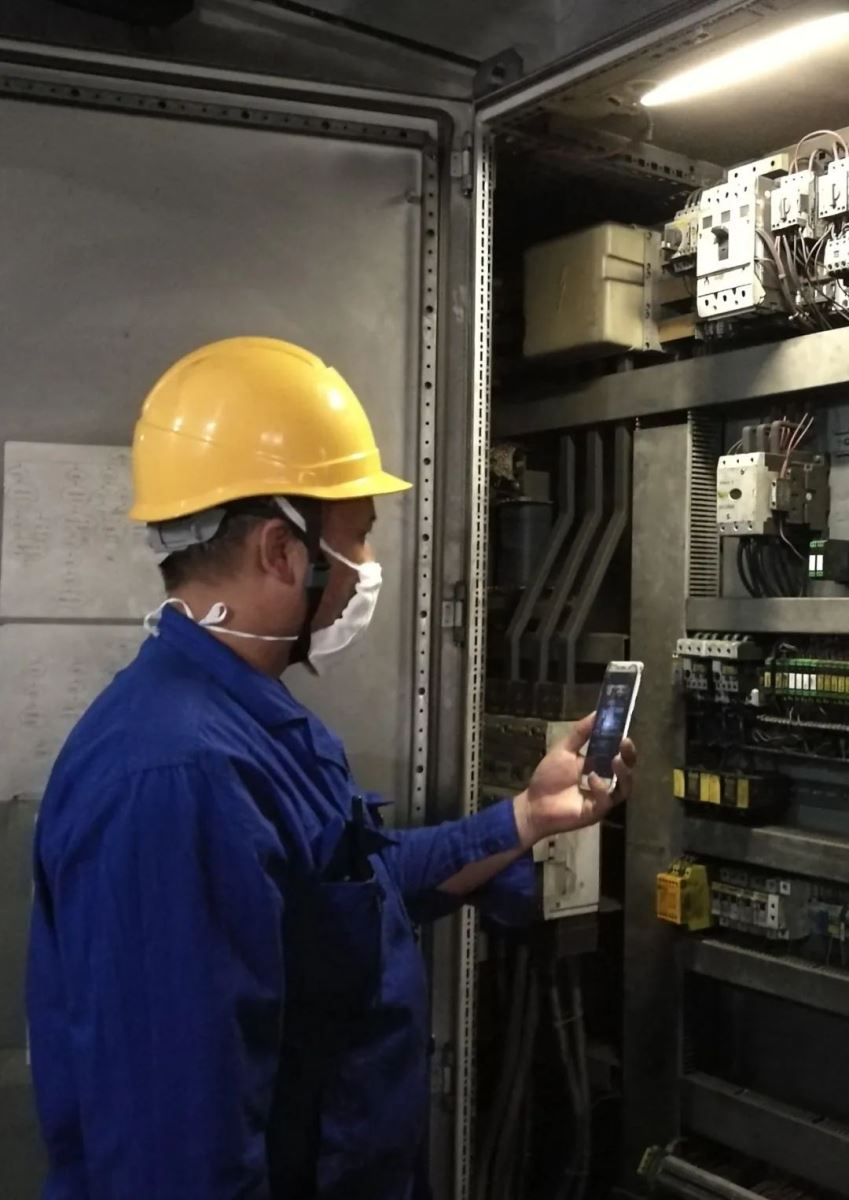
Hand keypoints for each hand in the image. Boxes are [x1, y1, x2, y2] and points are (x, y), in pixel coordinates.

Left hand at [512, 712, 635, 849]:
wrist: (534, 804)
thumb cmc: (549, 777)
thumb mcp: (564, 750)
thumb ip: (580, 733)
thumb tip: (596, 713)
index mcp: (599, 766)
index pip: (619, 754)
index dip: (624, 744)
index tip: (624, 729)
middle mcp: (605, 782)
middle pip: (627, 770)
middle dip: (629, 756)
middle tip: (625, 743)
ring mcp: (603, 798)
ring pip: (625, 787)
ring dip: (623, 773)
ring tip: (616, 760)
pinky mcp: (597, 812)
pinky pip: (606, 800)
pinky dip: (601, 788)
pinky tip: (591, 778)